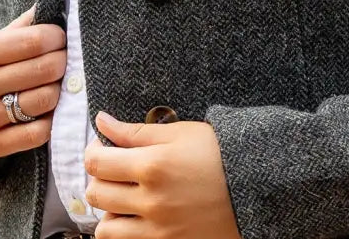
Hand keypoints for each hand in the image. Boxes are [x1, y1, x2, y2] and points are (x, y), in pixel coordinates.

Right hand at [0, 5, 66, 158]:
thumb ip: (17, 29)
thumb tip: (49, 7)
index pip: (31, 41)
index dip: (55, 37)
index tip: (60, 37)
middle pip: (42, 69)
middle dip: (63, 60)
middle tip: (65, 58)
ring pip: (44, 100)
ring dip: (58, 89)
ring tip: (56, 82)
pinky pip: (37, 133)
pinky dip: (50, 119)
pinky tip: (46, 109)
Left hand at [84, 112, 242, 238]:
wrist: (255, 187)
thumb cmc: (217, 154)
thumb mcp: (178, 133)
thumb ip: (134, 131)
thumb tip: (102, 121)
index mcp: (152, 166)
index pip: (96, 163)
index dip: (93, 151)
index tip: (103, 147)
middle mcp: (151, 202)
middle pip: (96, 194)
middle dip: (99, 178)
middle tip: (114, 169)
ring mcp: (159, 230)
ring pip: (106, 229)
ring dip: (108, 211)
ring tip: (123, 197)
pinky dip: (124, 232)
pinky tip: (135, 216)